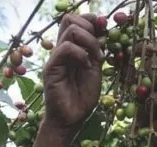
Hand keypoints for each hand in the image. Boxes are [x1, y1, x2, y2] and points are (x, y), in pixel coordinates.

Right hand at [43, 14, 103, 131]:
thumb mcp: (95, 71)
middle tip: (99, 47)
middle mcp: (62, 49)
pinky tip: (86, 66)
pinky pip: (65, 48)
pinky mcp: (51, 67)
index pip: (76, 20)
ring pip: (70, 29)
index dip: (92, 20)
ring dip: (89, 41)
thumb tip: (103, 33)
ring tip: (96, 58)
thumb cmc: (82, 97)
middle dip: (90, 27)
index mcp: (72, 48)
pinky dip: (81, 54)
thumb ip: (96, 52)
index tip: (105, 34)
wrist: (71, 119)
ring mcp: (56, 57)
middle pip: (70, 18)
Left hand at [133, 44, 156, 143]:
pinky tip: (147, 108)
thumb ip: (130, 76)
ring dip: (145, 84)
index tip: (133, 45)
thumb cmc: (147, 113)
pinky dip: (148, 102)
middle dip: (145, 62)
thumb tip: (117, 57)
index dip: (148, 48)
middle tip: (133, 60)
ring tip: (139, 92)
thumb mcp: (136, 92)